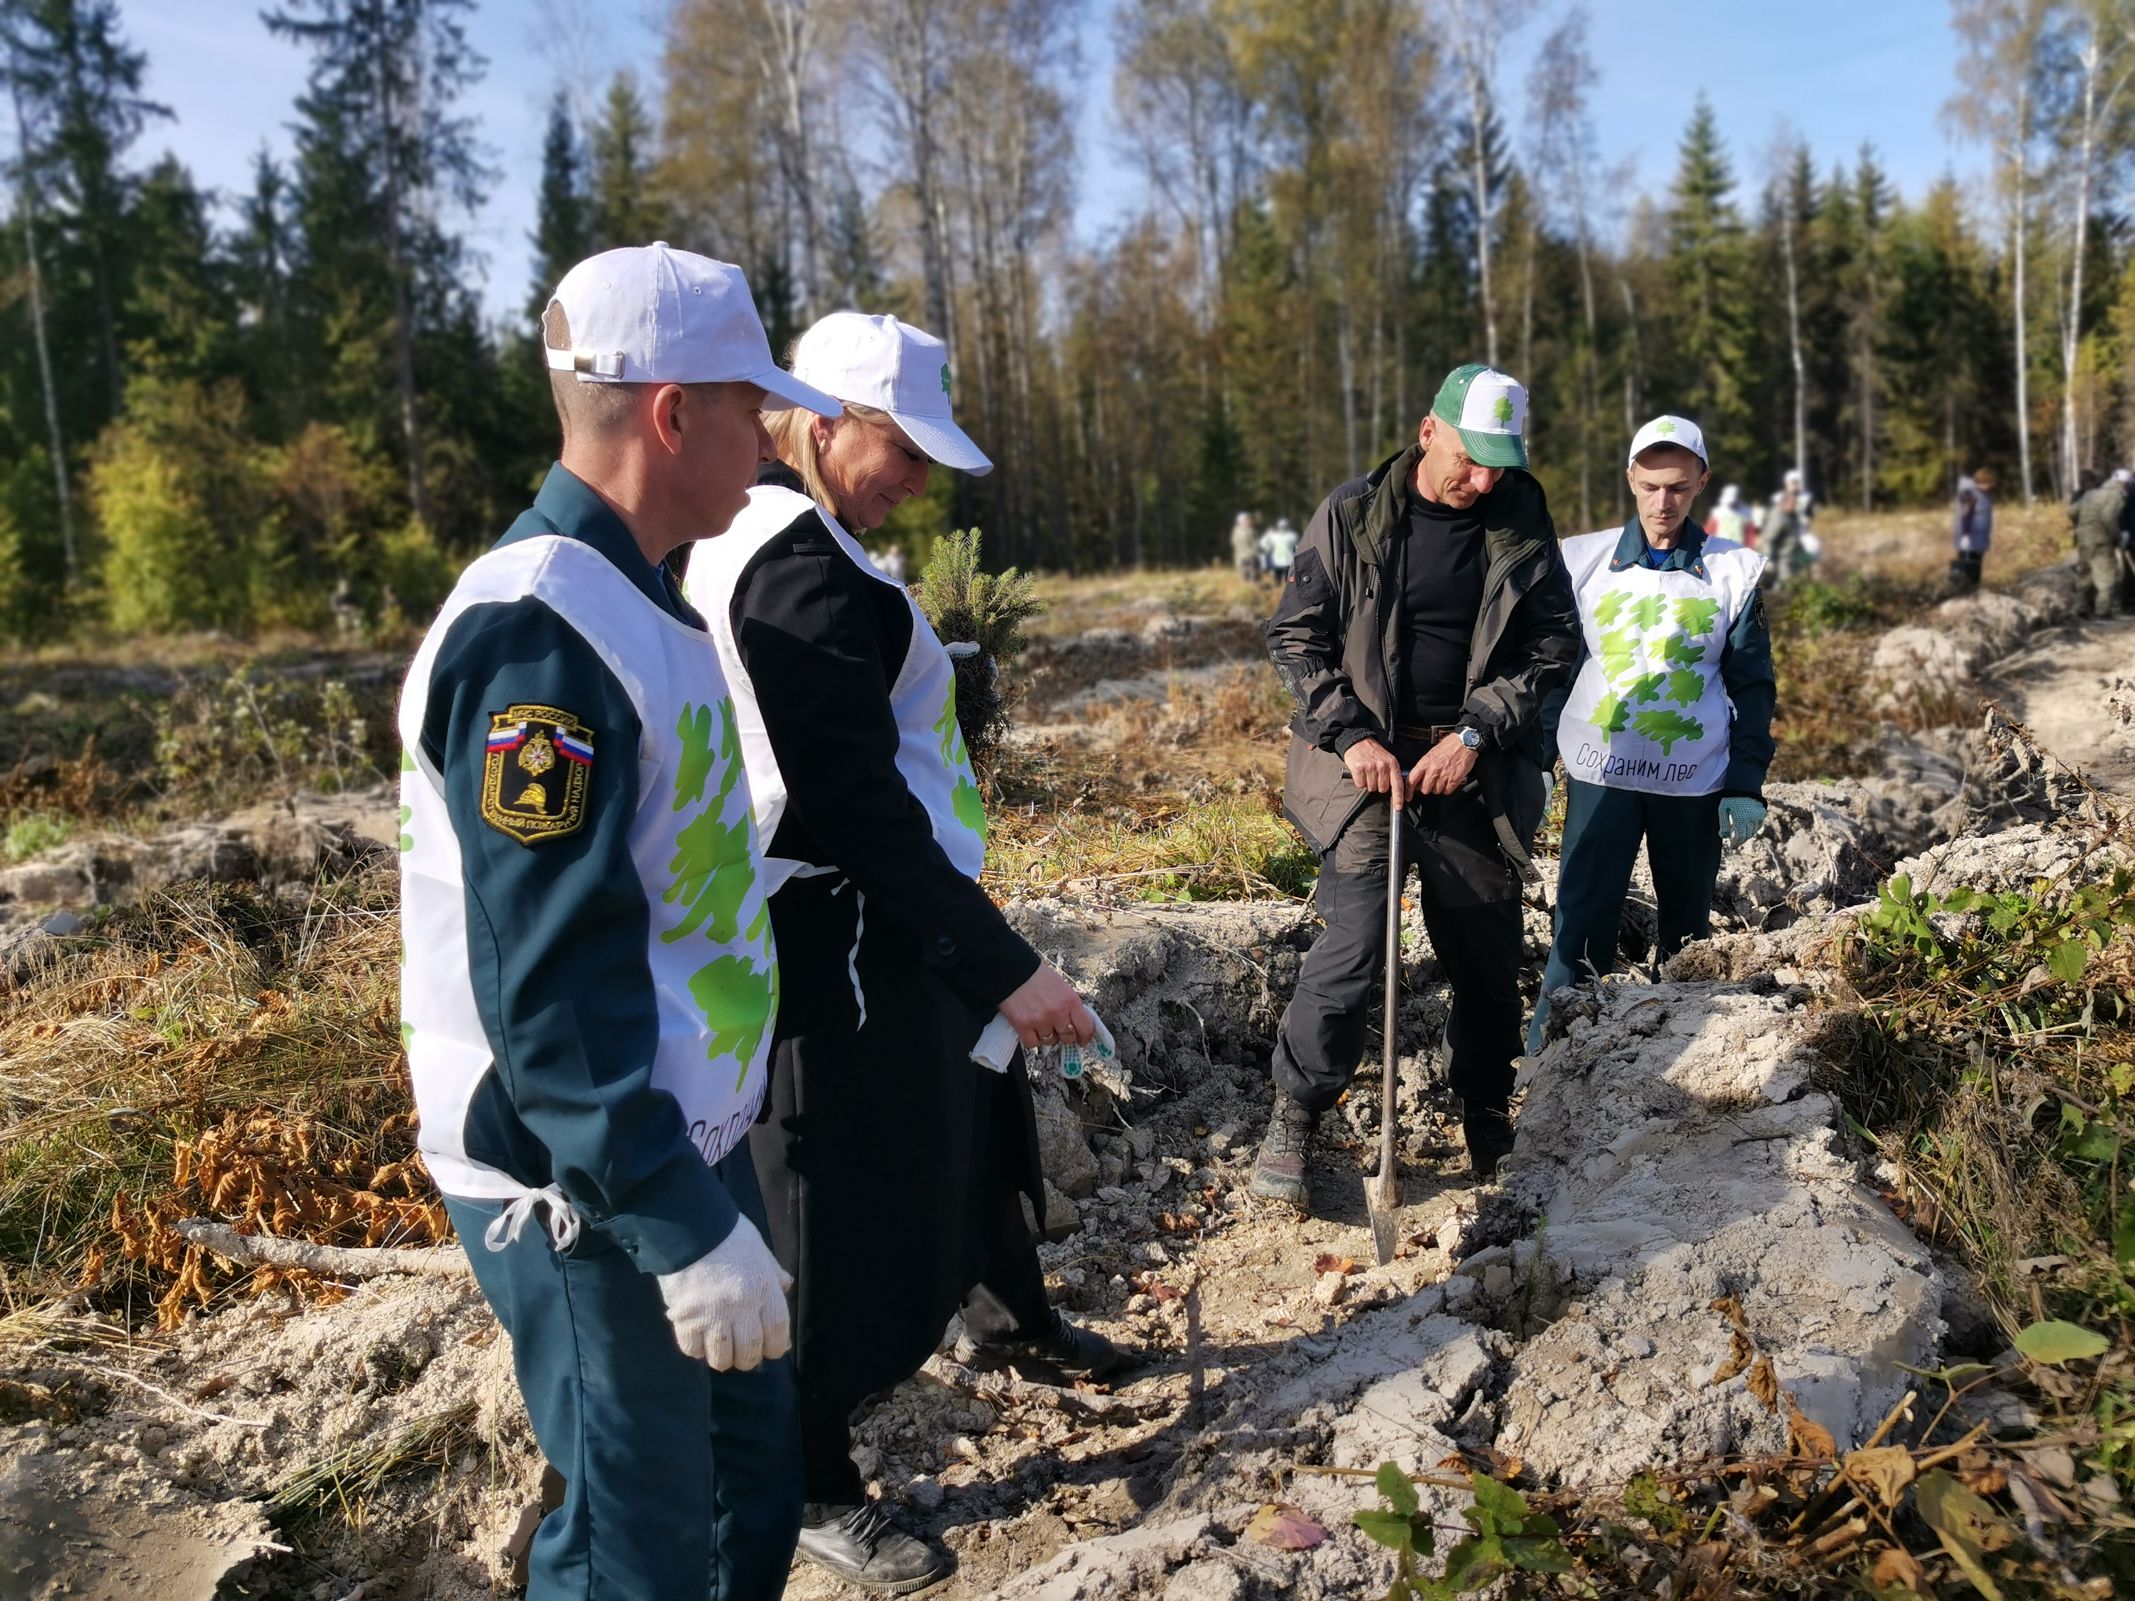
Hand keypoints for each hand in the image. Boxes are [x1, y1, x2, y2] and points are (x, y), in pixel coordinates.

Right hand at [656, 1215, 792, 1371]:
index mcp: (763, 1289)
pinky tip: (697, 1340)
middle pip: (749, 1351)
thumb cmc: (729, 1234)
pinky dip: (696, 1350)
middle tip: (743, 1355)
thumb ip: (773, 1272)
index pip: (777, 1333)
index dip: (776, 1347)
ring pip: (721, 1357)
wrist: (689, 1225)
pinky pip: (692, 1348)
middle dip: (748, 1359)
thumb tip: (785, 1288)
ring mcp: (711, 1314)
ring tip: (720, 1352)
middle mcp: (741, 1307)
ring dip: (722, 1359)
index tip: (770, 1350)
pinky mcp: (685, 1317)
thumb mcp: (759, 1250)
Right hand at [999, 961, 1095, 1051]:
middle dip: (1065, 1035)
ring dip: (1047, 1036)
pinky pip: (1033, 1043)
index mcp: (1071, 1001)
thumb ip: (1070, 1006)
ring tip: (1041, 1024)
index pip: (1086, 1028)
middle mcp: (1058, 1013)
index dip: (1085, 1037)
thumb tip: (1076, 1023)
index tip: (1082, 1040)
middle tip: (1059, 1030)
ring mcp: (1040, 1021)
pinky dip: (1033, 1039)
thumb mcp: (1062, 987)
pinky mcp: (1023, 1026)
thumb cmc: (1038, 977)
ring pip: (1050, 1041)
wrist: (1014, 971)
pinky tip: (1031, 1029)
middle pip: (1068, 1037)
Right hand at [1343, 737, 1407, 805]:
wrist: (1358, 741)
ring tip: (1367, 772)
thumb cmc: (1373, 752)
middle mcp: (1382, 766)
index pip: (1397, 784)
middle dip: (1378, 786)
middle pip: (1382, 789)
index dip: (1398, 798)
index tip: (1398, 807)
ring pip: (1371, 788)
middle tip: (1375, 775)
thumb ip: (1392, 773)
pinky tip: (1360, 772)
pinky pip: (1360, 784)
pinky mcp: (1358, 768)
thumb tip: (1395, 790)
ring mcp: (1370, 767)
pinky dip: (1359, 781)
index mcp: (1392, 764)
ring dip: (1368, 783)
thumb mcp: (1388, 759)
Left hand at [1407, 733, 1478, 796]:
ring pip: (1436, 791)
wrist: (1464, 743)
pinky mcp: (1454, 780)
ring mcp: (1444, 776)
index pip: (1412, 780)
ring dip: (1439, 787)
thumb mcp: (1431, 753)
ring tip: (1444, 777)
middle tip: (1433, 782)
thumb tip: (1418, 778)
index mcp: (1425, 762)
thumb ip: (1424, 766)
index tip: (1408, 796)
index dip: (1408, 790)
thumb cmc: (1449, 746)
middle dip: (1428, 787)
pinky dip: (1448, 788)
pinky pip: (1447, 791)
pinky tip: (1450, 780)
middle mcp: (1433, 770)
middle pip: (1425, 789)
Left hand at [1717, 797, 1766, 848]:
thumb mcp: (1723, 809)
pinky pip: (1758, 825)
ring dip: (1746, 836)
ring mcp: (1757, 816)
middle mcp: (1750, 818)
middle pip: (1746, 835)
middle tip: (1735, 844)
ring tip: (1740, 838)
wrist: (1744, 786)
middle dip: (1740, 841)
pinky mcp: (1762, 813)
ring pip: (1753, 831)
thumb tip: (1723, 836)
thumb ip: (1723, 823)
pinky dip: (1753, 830)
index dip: (1735, 842)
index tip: (1732, 846)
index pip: (1739, 836)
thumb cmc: (1730, 798)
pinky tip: (1747, 831)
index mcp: (1740, 818)